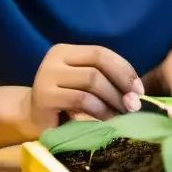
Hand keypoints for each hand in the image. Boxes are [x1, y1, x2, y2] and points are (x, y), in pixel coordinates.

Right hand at [21, 44, 143, 136]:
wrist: (32, 120)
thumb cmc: (65, 102)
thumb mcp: (85, 84)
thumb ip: (106, 78)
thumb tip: (137, 90)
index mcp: (65, 51)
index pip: (101, 52)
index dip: (124, 69)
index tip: (139, 89)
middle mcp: (54, 58)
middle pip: (98, 64)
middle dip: (121, 84)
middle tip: (134, 104)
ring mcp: (46, 76)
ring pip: (92, 80)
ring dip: (113, 98)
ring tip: (122, 113)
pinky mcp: (45, 97)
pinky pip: (81, 99)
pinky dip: (100, 109)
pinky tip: (107, 119)